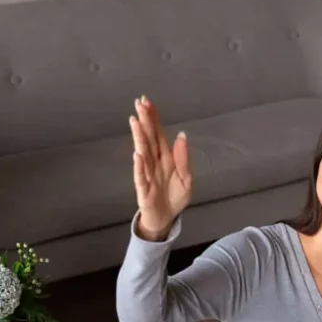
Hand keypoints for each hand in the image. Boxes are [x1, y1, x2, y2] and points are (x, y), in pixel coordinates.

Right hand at [129, 96, 192, 240]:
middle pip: (149, 138)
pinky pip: (140, 176)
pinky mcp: (143, 189)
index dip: (153, 119)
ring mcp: (147, 174)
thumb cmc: (174, 197)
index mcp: (165, 158)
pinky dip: (139, 166)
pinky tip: (137, 154)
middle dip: (144, 121)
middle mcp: (154, 163)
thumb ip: (183, 158)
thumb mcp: (186, 178)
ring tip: (135, 121)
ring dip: (139, 137)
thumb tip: (181, 135)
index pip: (158, 134)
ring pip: (143, 152)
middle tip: (139, 103)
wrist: (166, 219)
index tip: (148, 102)